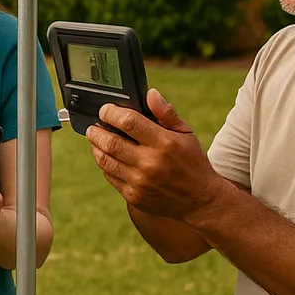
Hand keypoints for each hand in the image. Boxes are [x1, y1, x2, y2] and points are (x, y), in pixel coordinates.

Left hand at [87, 89, 226, 221]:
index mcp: (164, 143)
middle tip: (94, 126)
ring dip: (96, 147)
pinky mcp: (133, 196)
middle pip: (111, 142)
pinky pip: (110, 176)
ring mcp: (140, 182)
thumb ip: (166, 113)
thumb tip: (150, 93)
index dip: (111, 113)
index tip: (105, 110)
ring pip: (105, 160)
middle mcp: (150, 163)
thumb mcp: (186, 134)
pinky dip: (104, 164)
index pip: (128, 122)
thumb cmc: (192, 162)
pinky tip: (107, 156)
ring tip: (96, 139)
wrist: (200, 200)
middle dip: (97, 131)